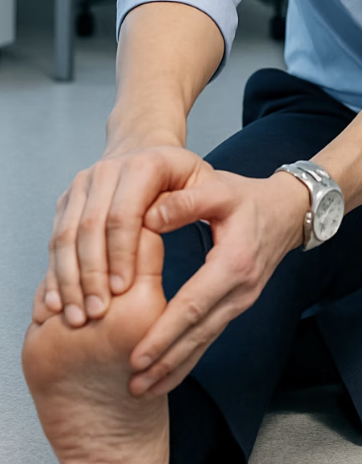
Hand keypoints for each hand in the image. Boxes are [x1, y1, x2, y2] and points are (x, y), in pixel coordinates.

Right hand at [43, 146, 212, 327]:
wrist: (146, 147)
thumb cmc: (182, 175)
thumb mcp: (204, 183)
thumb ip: (190, 202)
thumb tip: (157, 222)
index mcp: (142, 166)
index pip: (124, 214)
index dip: (121, 254)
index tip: (122, 290)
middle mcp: (106, 171)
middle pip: (89, 227)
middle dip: (91, 274)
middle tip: (96, 313)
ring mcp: (82, 185)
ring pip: (65, 235)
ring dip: (68, 279)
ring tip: (76, 316)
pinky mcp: (67, 199)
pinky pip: (55, 238)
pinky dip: (55, 273)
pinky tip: (56, 303)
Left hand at [127, 169, 309, 397]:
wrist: (290, 211)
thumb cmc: (250, 198)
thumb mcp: (220, 189)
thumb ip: (185, 202)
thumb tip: (147, 217)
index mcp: (233, 263)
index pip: (193, 305)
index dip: (164, 333)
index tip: (136, 356)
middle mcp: (240, 290)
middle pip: (198, 334)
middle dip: (165, 363)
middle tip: (132, 387)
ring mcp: (241, 300)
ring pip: (205, 341)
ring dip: (174, 367)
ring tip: (141, 390)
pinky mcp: (237, 304)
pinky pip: (210, 335)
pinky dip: (188, 357)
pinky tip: (167, 373)